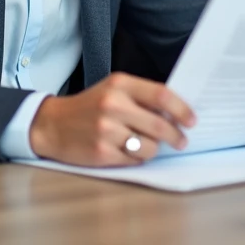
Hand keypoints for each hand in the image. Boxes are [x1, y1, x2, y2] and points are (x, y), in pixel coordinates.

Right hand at [28, 72, 195, 165]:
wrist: (52, 124)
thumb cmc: (89, 106)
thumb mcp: (113, 90)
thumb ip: (141, 97)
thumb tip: (176, 113)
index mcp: (120, 84)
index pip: (161, 95)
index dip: (182, 109)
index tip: (192, 120)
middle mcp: (113, 105)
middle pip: (159, 124)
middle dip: (176, 135)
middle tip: (181, 140)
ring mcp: (107, 130)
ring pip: (150, 147)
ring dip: (154, 149)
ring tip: (147, 145)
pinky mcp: (101, 153)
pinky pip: (134, 160)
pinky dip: (137, 158)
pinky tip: (128, 151)